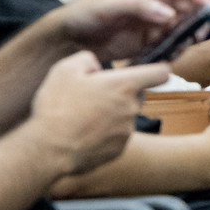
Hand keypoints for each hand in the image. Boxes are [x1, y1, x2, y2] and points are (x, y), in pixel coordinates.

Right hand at [25, 55, 170, 174]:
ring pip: (125, 116)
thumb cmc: (57, 106)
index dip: (158, 70)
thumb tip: (95, 66)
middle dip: (122, 93)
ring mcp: (127, 132)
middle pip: (138, 95)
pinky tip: (83, 133)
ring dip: (111, 114)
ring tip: (83, 116)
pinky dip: (105, 133)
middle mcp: (132, 108)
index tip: (151, 71)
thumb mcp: (65, 69)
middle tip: (95, 95)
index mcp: (125, 85)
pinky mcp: (118, 150)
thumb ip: (87, 59)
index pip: (160, 74)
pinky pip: (116, 136)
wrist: (49, 149)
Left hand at [49, 0, 209, 61]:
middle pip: (195, 5)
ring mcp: (159, 21)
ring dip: (188, 38)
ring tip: (174, 49)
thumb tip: (169, 14)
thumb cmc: (86, 13)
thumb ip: (138, 6)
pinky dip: (176, 51)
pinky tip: (163, 57)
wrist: (72, 37)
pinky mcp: (154, 40)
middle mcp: (160, 0)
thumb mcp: (108, 6)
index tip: (204, 10)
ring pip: (188, 27)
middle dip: (199, 21)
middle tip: (193, 38)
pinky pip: (175, 44)